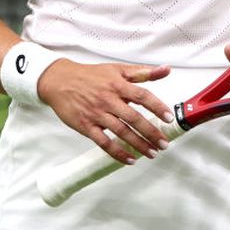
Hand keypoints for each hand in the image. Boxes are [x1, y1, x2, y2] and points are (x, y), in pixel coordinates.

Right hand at [37, 59, 173, 163]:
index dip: (157, 107)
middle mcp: (108, 99)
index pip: (142, 96)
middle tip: (164, 144)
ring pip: (121, 132)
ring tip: (152, 153)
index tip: (169, 117)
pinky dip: (117, 152)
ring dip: (138, 145)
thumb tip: (166, 69)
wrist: (59, 81)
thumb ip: (143, 72)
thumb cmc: (90, 75)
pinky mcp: (85, 126)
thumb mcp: (117, 69)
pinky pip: (103, 142)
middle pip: (134, 118)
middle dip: (151, 132)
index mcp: (117, 84)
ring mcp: (96, 114)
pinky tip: (130, 159)